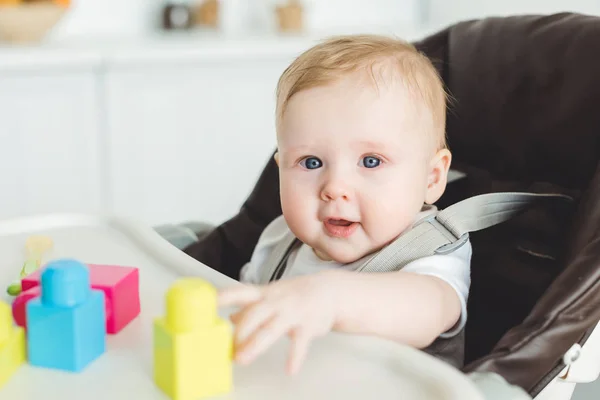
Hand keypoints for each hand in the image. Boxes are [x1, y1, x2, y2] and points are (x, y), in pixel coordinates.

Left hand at [218, 273, 337, 374]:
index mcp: (263, 294)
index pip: (239, 292)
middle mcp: (275, 301)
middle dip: (240, 330)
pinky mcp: (308, 325)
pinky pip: (301, 342)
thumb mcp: (270, 296)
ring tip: (242, 359)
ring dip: (256, 344)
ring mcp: (292, 312)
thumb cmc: (294, 295)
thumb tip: (229, 317)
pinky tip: (290, 370)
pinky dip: (295, 356)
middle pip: (254, 313)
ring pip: (272, 328)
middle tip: (227, 349)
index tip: (206, 303)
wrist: (329, 291)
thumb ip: (249, 307)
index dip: (223, 296)